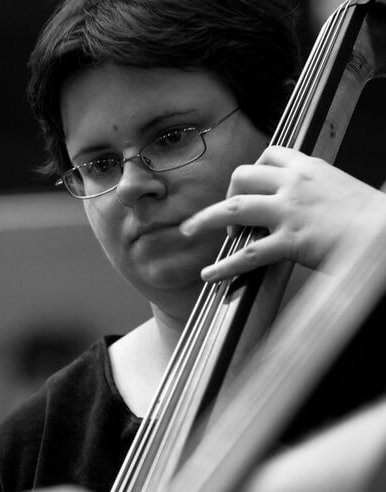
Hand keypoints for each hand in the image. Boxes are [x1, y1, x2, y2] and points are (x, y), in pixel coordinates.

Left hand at [180, 145, 385, 280]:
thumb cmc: (373, 218)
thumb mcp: (343, 191)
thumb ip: (317, 191)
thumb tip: (302, 202)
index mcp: (310, 169)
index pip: (270, 153)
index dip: (252, 168)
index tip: (245, 184)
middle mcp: (295, 184)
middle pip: (241, 176)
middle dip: (225, 193)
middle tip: (224, 214)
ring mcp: (290, 212)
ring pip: (233, 208)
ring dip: (204, 220)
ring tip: (188, 231)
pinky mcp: (291, 241)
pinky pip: (248, 254)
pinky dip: (224, 266)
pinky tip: (210, 274)